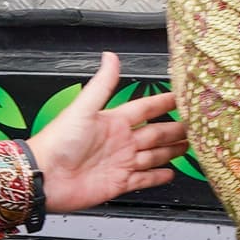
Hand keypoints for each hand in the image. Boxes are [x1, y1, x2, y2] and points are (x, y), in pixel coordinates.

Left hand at [27, 54, 182, 213]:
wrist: (45, 177)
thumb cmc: (57, 142)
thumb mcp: (83, 108)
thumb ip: (102, 84)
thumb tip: (110, 56)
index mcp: (113, 121)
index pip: (145, 108)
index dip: (162, 102)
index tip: (180, 96)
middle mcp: (120, 141)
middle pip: (155, 133)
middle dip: (174, 128)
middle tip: (194, 126)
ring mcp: (121, 162)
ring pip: (154, 155)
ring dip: (171, 151)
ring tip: (188, 147)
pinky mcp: (119, 183)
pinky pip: (144, 179)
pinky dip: (158, 177)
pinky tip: (169, 173)